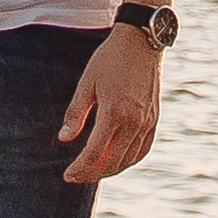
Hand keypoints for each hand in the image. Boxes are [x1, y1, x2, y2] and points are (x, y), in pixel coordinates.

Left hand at [59, 25, 160, 185]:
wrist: (141, 40)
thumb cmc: (110, 58)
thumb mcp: (87, 82)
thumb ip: (75, 113)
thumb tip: (64, 139)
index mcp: (114, 112)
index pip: (94, 153)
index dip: (80, 168)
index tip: (68, 175)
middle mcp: (134, 121)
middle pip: (112, 162)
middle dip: (92, 173)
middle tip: (77, 176)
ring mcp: (147, 121)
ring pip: (128, 159)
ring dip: (110, 170)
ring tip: (93, 171)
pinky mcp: (154, 119)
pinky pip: (143, 150)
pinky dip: (129, 160)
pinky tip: (117, 161)